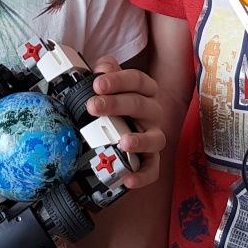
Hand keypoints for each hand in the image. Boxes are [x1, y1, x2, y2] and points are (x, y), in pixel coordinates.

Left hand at [85, 57, 168, 187]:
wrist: (119, 126)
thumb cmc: (115, 104)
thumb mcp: (109, 84)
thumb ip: (106, 72)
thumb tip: (102, 68)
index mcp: (145, 91)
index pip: (138, 80)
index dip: (118, 80)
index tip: (97, 83)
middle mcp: (153, 112)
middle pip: (141, 105)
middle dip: (116, 105)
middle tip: (92, 106)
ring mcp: (154, 136)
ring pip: (155, 138)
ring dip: (140, 140)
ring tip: (123, 142)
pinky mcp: (151, 159)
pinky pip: (153, 169)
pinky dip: (143, 175)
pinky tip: (128, 179)